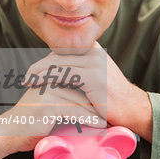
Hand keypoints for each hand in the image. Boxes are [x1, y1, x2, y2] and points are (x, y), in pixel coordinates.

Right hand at [0, 84, 105, 158]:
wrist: (10, 132)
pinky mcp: (48, 105)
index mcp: (50, 73)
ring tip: (108, 121)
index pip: (79, 76)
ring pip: (81, 100)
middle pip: (83, 88)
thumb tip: (89, 96)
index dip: (94, 89)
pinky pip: (75, 112)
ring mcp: (49, 90)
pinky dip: (88, 120)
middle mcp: (49, 78)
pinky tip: (98, 126)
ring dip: (96, 112)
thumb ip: (65, 93)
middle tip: (112, 112)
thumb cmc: (32, 120)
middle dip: (97, 101)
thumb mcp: (49, 101)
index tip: (107, 102)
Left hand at [23, 42, 152, 140]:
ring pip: (58, 63)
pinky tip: (40, 87)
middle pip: (58, 55)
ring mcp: (94, 62)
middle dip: (40, 66)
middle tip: (27, 77)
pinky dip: (49, 80)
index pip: (62, 50)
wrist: (132, 109)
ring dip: (40, 73)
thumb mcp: (96, 77)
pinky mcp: (93, 76)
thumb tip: (57, 69)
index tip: (34, 71)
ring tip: (28, 82)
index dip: (46, 60)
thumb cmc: (111, 98)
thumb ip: (80, 68)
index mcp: (93, 49)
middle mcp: (94, 51)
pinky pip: (64, 75)